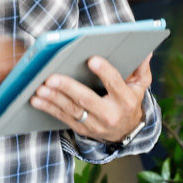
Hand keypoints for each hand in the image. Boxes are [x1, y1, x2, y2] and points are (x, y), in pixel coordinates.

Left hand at [30, 54, 150, 142]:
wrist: (125, 131)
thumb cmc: (130, 101)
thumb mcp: (140, 86)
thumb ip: (141, 68)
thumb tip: (145, 51)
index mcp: (125, 100)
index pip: (115, 84)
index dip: (104, 72)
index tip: (91, 59)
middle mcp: (110, 114)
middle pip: (87, 100)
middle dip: (68, 88)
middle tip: (52, 77)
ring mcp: (94, 124)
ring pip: (71, 110)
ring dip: (53, 99)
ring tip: (40, 87)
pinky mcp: (82, 129)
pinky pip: (63, 118)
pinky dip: (48, 108)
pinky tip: (37, 99)